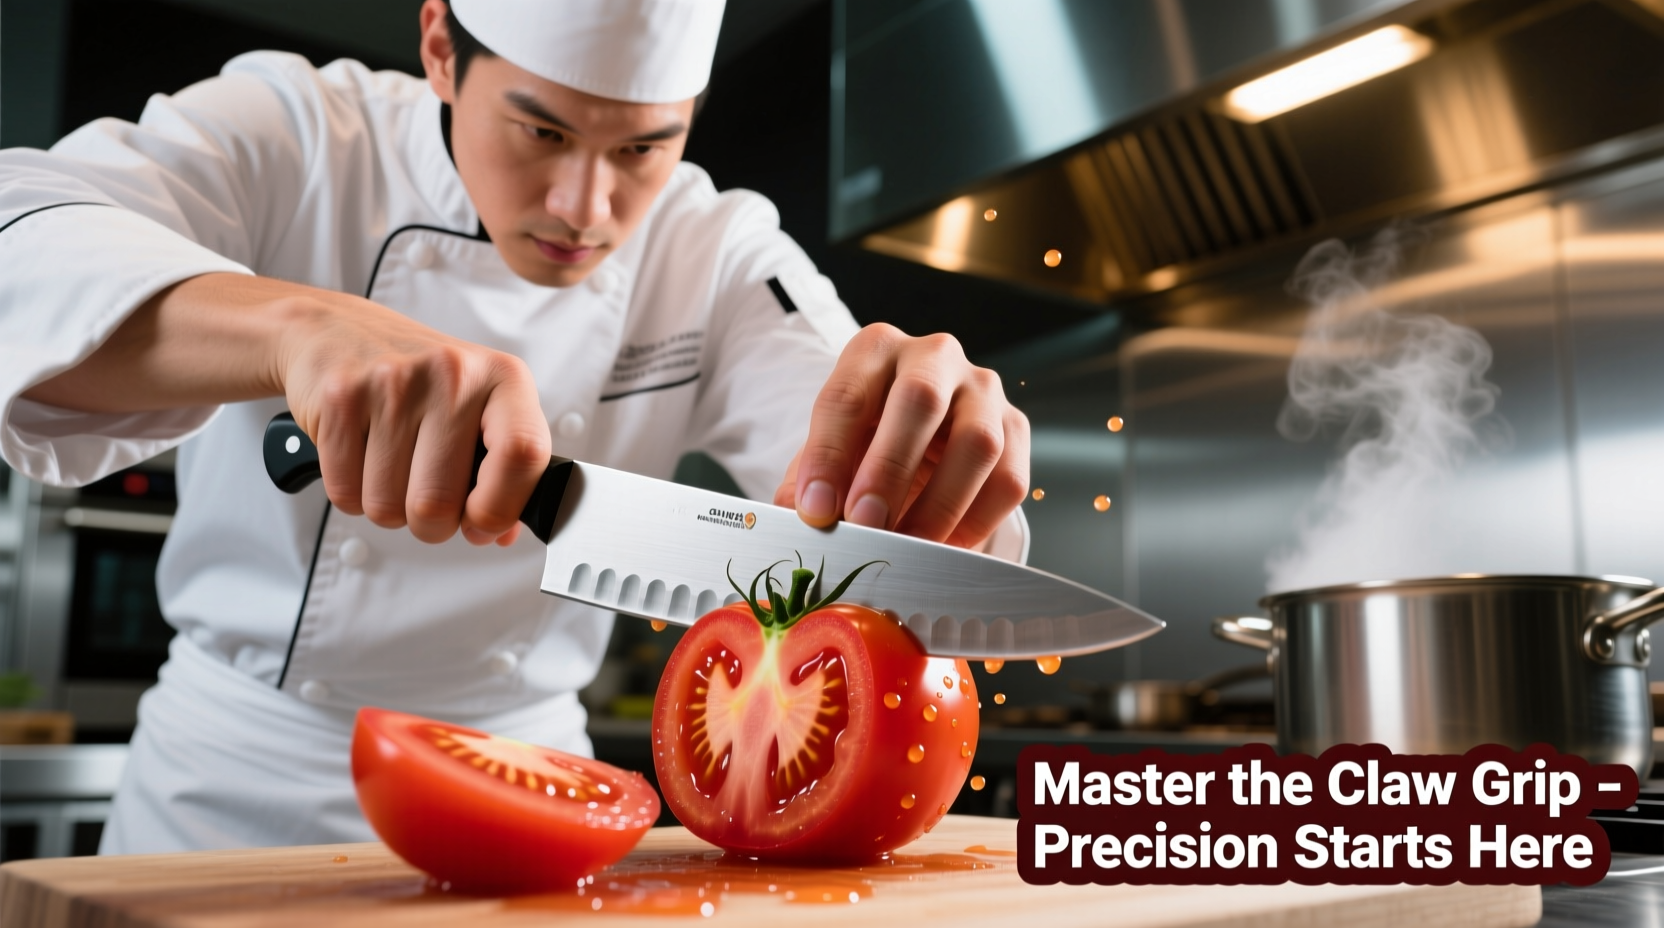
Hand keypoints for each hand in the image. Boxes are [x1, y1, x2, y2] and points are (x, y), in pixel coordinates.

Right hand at [274, 282, 549, 545]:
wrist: (339, 330)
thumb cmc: (422, 380)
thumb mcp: (480, 409)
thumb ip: (503, 470)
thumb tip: (502, 531)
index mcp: (503, 379)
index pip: (523, 455)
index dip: (501, 508)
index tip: (482, 523)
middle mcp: (452, 374)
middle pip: (439, 504)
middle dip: (432, 524)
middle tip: (427, 497)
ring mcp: (394, 384)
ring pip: (388, 507)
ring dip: (389, 508)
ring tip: (393, 468)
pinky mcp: (342, 398)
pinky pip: (345, 492)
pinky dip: (353, 493)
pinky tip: (363, 457)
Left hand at [773, 324, 1029, 548]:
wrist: (920, 431)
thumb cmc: (866, 438)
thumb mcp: (830, 450)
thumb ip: (807, 482)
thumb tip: (790, 519)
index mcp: (874, 350)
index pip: (847, 395)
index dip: (828, 456)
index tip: (814, 511)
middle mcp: (934, 357)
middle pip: (919, 401)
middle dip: (889, 470)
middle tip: (865, 525)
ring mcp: (983, 390)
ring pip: (977, 443)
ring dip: (939, 506)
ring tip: (906, 550)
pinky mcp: (1016, 429)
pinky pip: (1008, 480)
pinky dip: (975, 523)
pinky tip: (943, 549)